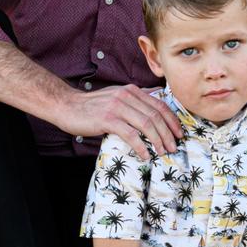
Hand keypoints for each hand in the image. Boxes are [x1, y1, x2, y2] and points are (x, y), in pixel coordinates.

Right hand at [55, 84, 183, 157]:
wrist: (67, 105)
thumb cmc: (92, 105)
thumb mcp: (117, 96)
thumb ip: (135, 99)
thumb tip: (155, 100)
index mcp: (132, 91)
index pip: (159, 105)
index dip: (172, 120)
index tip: (179, 133)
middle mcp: (127, 96)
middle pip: (156, 116)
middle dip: (168, 133)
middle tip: (173, 146)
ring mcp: (118, 107)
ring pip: (146, 124)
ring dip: (158, 140)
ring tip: (163, 151)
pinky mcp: (107, 120)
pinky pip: (131, 134)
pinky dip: (141, 146)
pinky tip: (145, 154)